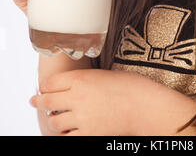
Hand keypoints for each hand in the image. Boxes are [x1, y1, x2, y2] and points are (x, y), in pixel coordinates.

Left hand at [29, 68, 195, 135]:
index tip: (43, 87)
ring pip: (54, 121)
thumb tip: (73, 85)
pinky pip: (67, 137)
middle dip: (38, 101)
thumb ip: (84, 80)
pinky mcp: (88, 134)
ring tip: (53, 117)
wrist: (144, 105)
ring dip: (53, 119)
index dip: (44, 85)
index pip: (50, 82)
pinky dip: (66, 134)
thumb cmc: (130, 86)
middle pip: (46, 100)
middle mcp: (76, 97)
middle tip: (34, 101)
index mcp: (80, 79)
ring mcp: (81, 117)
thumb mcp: (103, 74)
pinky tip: (68, 130)